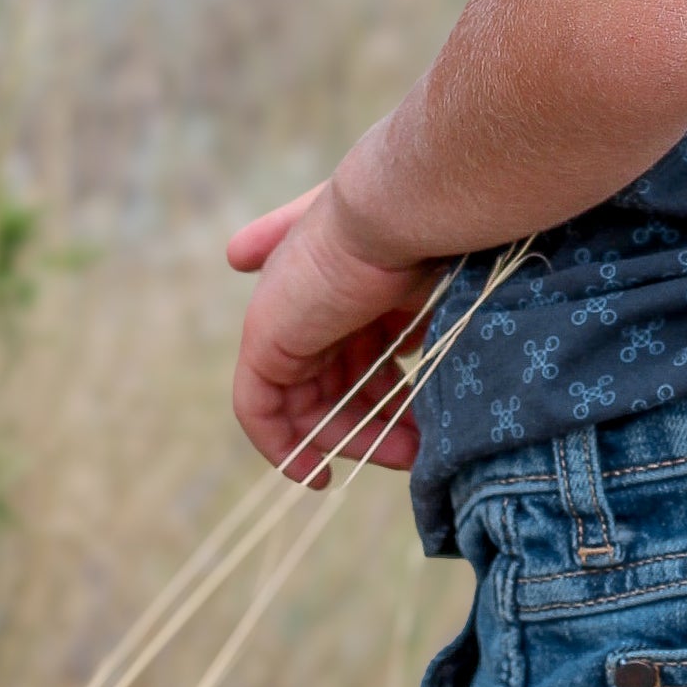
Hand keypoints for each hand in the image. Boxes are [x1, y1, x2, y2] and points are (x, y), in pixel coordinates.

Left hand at [228, 184, 438, 479]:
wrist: (400, 212)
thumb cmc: (427, 238)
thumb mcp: (426, 283)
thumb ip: (413, 317)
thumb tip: (407, 349)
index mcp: (345, 277)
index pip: (350, 342)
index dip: (369, 381)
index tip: (403, 416)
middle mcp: (310, 294)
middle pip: (336, 378)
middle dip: (377, 419)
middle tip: (417, 448)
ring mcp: (284, 317)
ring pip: (310, 401)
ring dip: (355, 438)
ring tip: (407, 456)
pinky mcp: (264, 342)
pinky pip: (259, 410)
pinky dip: (285, 447)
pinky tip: (319, 474)